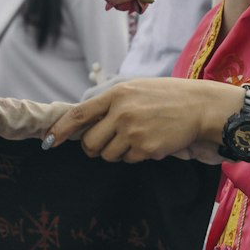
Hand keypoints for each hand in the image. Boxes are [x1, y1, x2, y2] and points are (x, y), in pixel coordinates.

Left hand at [45, 77, 235, 162]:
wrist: (200, 107)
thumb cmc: (169, 97)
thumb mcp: (137, 89)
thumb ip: (112, 103)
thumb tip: (86, 122)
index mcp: (117, 95)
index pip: (79, 115)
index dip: (60, 130)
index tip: (48, 141)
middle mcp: (121, 113)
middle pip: (90, 143)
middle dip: (93, 149)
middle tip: (104, 146)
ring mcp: (133, 132)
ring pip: (108, 155)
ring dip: (117, 152)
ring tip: (137, 138)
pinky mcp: (146, 149)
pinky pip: (129, 160)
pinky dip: (136, 156)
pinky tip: (151, 141)